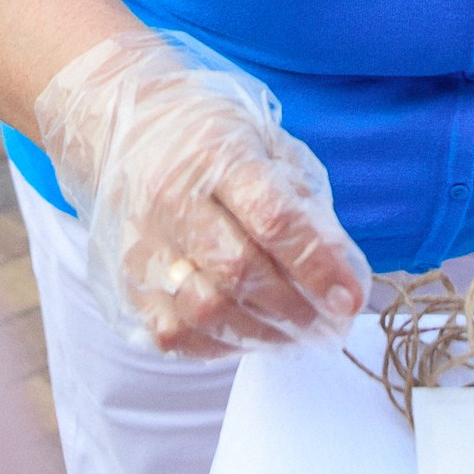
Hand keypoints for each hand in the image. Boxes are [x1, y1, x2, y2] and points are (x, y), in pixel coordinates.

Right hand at [36, 29, 370, 355]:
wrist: (123, 129)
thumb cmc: (211, 140)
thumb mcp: (267, 145)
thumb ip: (305, 204)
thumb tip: (344, 272)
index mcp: (217, 155)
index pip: (272, 217)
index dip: (317, 264)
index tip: (349, 298)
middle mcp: (174, 200)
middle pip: (239, 271)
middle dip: (295, 308)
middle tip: (328, 324)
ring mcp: (146, 244)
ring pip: (205, 309)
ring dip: (262, 333)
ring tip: (294, 333)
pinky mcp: (128, 280)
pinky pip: (172, 332)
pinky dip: (216, 345)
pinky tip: (245, 332)